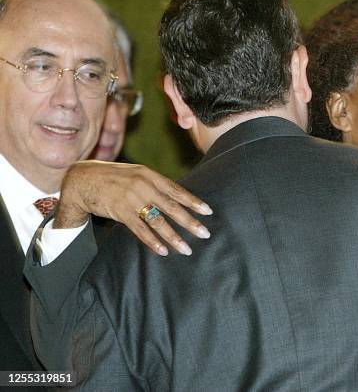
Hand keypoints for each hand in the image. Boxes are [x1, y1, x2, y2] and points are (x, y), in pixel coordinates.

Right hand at [55, 160, 212, 255]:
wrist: (83, 178)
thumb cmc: (114, 177)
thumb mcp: (137, 174)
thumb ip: (155, 184)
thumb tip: (175, 196)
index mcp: (150, 175)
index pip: (177, 190)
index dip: (193, 201)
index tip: (208, 212)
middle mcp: (143, 186)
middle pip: (172, 207)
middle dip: (190, 222)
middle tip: (205, 233)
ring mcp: (131, 199)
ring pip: (157, 221)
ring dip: (174, 237)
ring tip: (186, 249)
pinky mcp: (120, 212)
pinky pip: (139, 230)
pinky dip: (152, 241)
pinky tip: (163, 251)